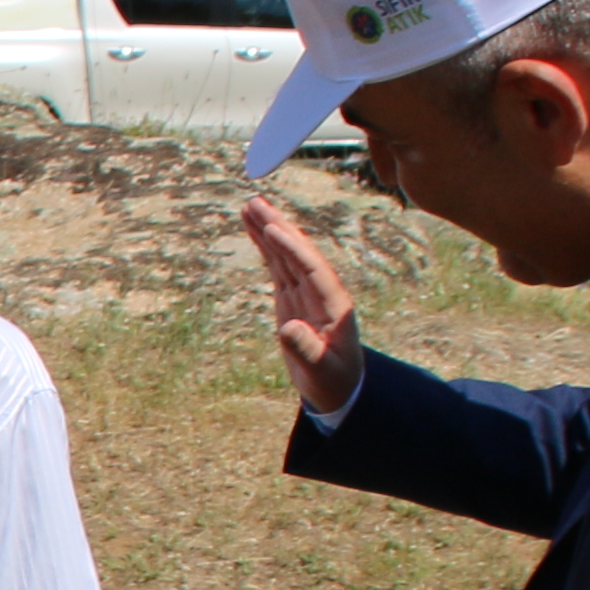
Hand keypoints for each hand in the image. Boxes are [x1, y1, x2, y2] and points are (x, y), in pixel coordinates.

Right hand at [237, 187, 364, 416]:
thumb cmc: (332, 382)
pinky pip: (278, 265)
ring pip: (286, 255)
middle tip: (256, 203)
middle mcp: (322, 292)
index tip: (273, 231)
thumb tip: (287, 329)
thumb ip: (307, 350)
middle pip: (299, 253)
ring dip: (269, 230)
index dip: (292, 250)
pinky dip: (266, 247)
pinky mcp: (293, 296)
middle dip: (278, 227)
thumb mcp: (320, 372)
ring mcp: (307, 292)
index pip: (311, 270)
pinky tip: (254, 228)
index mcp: (333, 306)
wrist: (340, 387)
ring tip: (249, 206)